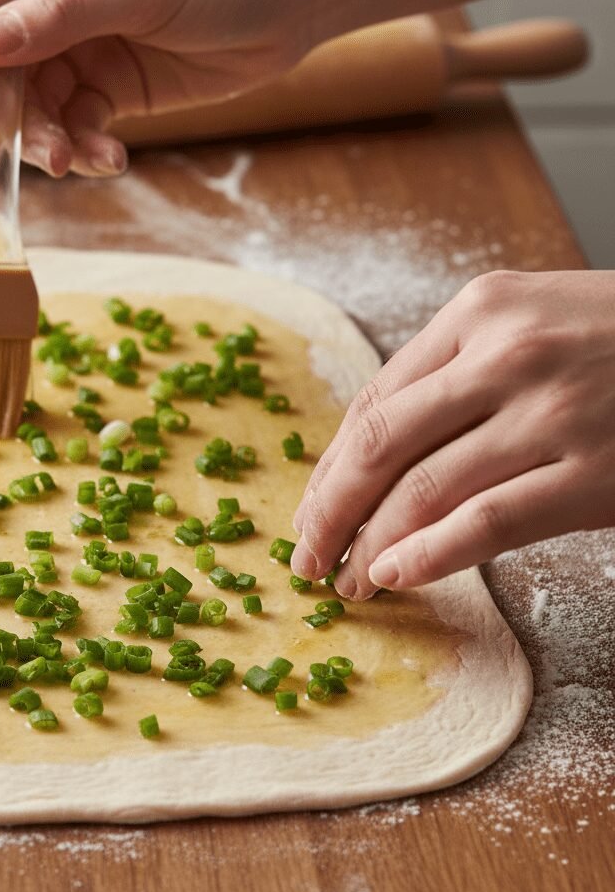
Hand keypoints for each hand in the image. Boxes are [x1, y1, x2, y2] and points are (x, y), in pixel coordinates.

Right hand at [0, 0, 338, 176]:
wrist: (299, 0)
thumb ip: (62, 17)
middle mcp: (57, 2)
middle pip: (5, 68)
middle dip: (18, 118)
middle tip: (43, 157)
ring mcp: (84, 46)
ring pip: (41, 106)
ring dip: (53, 141)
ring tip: (80, 162)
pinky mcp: (113, 87)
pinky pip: (80, 125)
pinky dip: (87, 148)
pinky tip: (111, 159)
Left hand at [291, 270, 614, 598]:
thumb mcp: (531, 322)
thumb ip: (455, 373)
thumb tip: (373, 456)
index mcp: (479, 312)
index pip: (374, 403)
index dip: (331, 468)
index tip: (310, 510)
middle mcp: (506, 355)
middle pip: (380, 446)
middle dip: (328, 512)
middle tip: (306, 556)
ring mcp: (552, 414)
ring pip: (422, 490)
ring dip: (370, 545)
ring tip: (348, 580)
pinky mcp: (594, 474)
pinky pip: (487, 522)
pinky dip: (429, 554)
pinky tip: (395, 576)